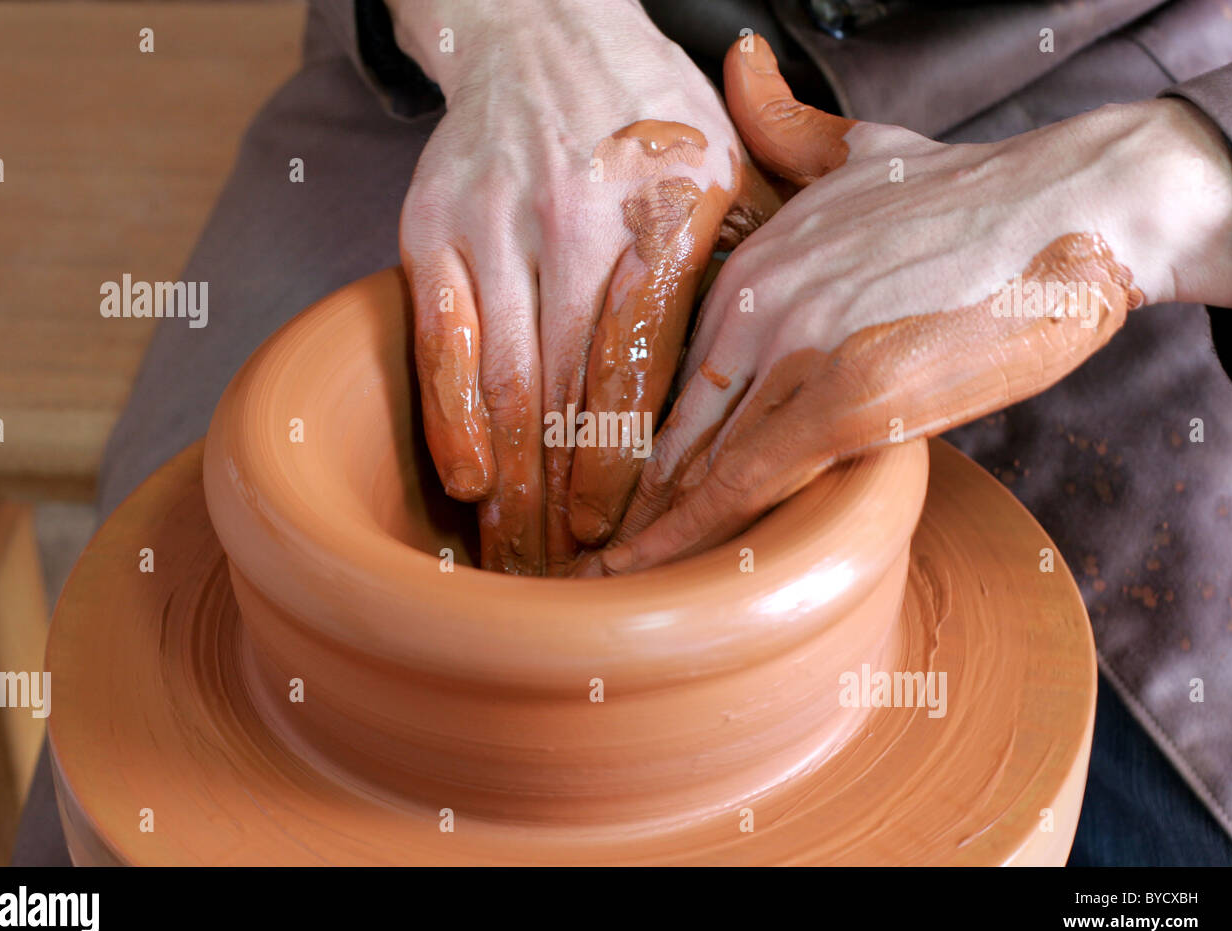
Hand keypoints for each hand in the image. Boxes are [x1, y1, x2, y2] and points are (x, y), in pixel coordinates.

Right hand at [392, 0, 778, 572]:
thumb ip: (763, 256)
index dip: (630, 460)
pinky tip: (465, 484)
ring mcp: (495, 225)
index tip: (630, 532)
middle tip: (575, 576)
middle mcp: (574, 218)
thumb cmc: (649, 111)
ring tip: (521, 557)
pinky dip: (450, 420)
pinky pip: (437, 343)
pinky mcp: (431, 230)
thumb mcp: (730, 161)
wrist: (540, 27)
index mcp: (661, 209)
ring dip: (513, 481)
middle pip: (569, 391)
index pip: (643, 364)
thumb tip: (800, 364)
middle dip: (567, 497)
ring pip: (504, 380)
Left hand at [600, 33, 1231, 573]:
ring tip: (608, 577)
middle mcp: (758, 302)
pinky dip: (696, 527)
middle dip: (628, 490)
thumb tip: (736, 58)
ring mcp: (798, 347)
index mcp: (752, 261)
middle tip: (584, 542)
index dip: (637, 435)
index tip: (607, 484)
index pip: (673, 371)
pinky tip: (653, 564)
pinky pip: (751, 475)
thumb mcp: (860, 152)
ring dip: (650, 523)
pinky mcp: (849, 395)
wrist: (1080, 205)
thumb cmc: (977, 198)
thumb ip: (786, 124)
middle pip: (673, 420)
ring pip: (700, 456)